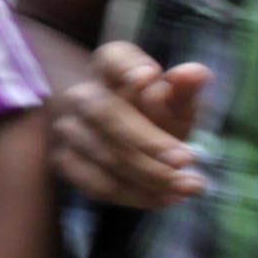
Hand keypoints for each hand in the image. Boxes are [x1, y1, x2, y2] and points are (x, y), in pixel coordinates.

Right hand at [48, 40, 209, 206]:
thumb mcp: (177, 102)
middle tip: (187, 159)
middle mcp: (83, 95)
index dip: (125, 66)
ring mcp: (70, 128)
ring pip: (103, 153)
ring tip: (188, 186)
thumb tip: (193, 73)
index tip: (149, 76)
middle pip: (104, 112)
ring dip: (150, 174)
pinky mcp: (65, 160)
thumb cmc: (157, 117)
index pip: (111, 58)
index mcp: (111, 69)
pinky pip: (95, 183)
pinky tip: (164, 198)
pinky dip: (134, 195)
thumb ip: (186, 89)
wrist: (129, 146)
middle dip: (147, 139)